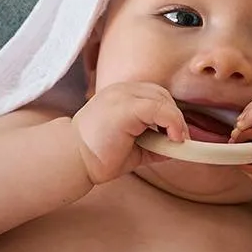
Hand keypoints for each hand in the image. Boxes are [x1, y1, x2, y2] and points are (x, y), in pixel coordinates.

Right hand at [72, 81, 186, 183]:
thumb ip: (154, 143)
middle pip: (161, 95)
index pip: (154, 95)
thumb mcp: (133, 148)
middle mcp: (121, 91)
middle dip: (175, 117)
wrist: (73, 160)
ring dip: (175, 121)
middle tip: (178, 140)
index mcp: (120, 96)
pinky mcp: (124, 107)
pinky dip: (172, 123)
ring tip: (174, 141)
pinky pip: (159, 109)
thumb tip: (177, 148)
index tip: (175, 136)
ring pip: (162, 100)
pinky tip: (172, 139)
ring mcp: (121, 96)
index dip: (170, 114)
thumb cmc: (99, 156)